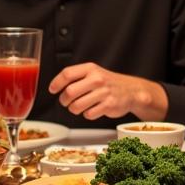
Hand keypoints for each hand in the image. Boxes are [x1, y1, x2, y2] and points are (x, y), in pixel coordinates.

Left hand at [48, 62, 166, 120]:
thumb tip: (55, 85)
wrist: (131, 90)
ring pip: (77, 105)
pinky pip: (88, 114)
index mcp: (91, 69)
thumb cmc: (108, 83)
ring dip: (74, 109)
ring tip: (78, 107)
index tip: (52, 90)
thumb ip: (76, 76)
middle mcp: (97, 79)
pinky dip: (87, 115)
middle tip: (65, 102)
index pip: (67, 74)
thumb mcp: (94, 73)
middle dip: (64, 100)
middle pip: (69, 91)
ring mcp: (104, 92)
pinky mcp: (109, 105)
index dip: (56, 83)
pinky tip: (92, 110)